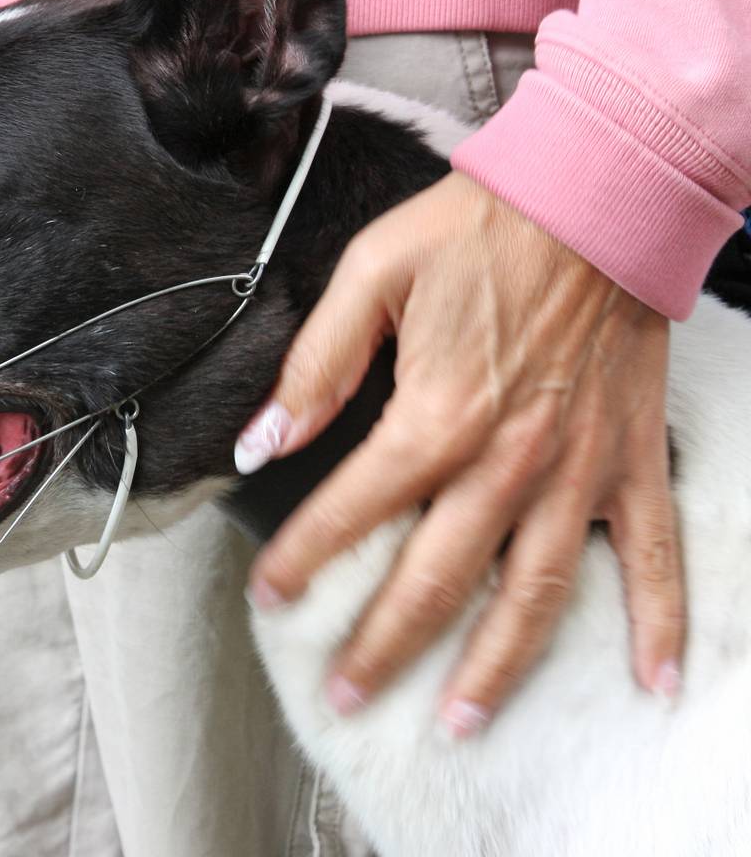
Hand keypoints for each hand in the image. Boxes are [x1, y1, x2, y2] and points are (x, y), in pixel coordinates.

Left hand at [236, 171, 683, 736]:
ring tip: (459, 722)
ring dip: (496, 666)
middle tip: (347, 697)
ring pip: (536, 594)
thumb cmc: (479, 230)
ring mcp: (578, 469)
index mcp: (437, 415)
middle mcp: (508, 461)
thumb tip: (259, 439)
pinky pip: (655, 555)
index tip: (268, 596)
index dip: (302, 558)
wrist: (593, 196)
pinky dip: (660, 622)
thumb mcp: (371, 274)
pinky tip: (652, 682)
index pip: (352, 509)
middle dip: (384, 645)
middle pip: (436, 578)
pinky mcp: (634, 459)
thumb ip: (315, 366)